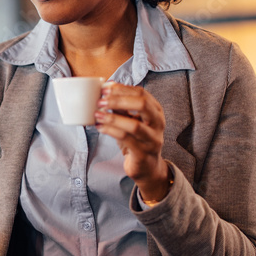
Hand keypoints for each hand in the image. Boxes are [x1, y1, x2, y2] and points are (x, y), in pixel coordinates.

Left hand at [94, 82, 171, 202]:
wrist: (147, 166)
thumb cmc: (137, 139)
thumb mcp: (131, 120)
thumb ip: (122, 106)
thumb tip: (106, 90)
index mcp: (156, 111)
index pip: (142, 93)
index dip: (122, 89)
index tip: (105, 88)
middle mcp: (158, 123)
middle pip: (142, 104)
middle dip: (118, 100)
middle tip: (100, 101)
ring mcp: (152, 139)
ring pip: (134, 125)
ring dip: (112, 118)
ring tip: (97, 115)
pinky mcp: (143, 153)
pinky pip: (126, 139)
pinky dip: (110, 131)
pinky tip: (100, 127)